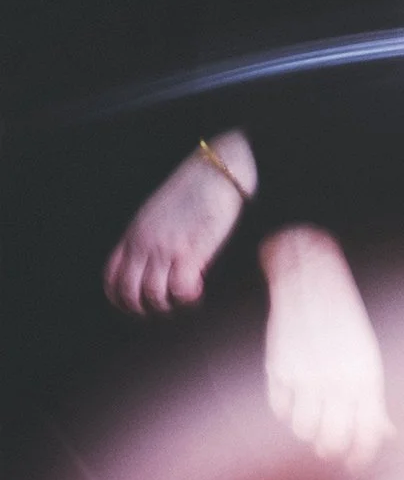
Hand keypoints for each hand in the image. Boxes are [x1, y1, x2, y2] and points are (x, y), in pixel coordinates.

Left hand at [104, 130, 256, 313]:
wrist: (217, 171)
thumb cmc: (193, 188)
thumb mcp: (157, 211)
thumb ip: (150, 235)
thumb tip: (153, 260)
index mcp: (134, 233)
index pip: (111, 277)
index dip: (120, 298)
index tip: (137, 304)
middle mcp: (145, 243)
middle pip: (128, 291)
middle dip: (142, 308)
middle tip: (163, 306)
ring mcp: (167, 247)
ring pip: (152, 294)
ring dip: (168, 304)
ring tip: (184, 296)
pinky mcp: (191, 250)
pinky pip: (179, 289)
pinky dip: (187, 296)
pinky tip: (198, 288)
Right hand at [260, 225, 393, 468]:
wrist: (309, 286)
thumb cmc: (343, 324)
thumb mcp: (366, 358)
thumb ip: (373, 400)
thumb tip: (387, 433)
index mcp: (365, 376)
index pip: (366, 434)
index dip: (360, 457)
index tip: (353, 464)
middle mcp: (336, 379)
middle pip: (331, 442)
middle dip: (330, 449)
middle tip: (329, 445)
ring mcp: (306, 376)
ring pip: (303, 431)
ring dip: (307, 429)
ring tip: (312, 413)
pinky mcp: (279, 369)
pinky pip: (280, 411)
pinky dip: (286, 409)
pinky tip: (294, 395)